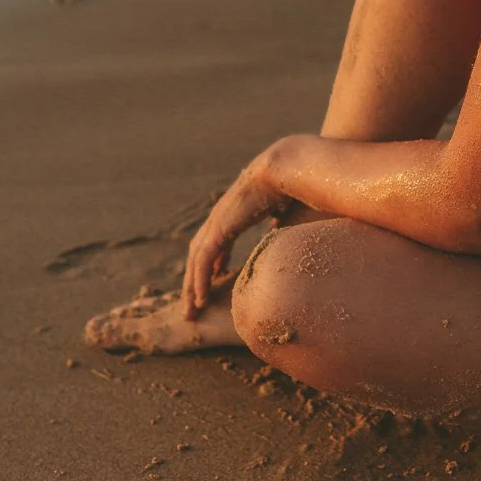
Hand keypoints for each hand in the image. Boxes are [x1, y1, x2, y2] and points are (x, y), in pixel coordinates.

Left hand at [181, 146, 291, 316]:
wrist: (283, 171)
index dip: (211, 263)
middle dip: (193, 281)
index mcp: (232, 214)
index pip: (213, 243)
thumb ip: (279, 225)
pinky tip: (200, 298)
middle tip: (192, 306)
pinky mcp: (219, 228)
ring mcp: (216, 222)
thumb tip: (288, 236)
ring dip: (192, 287)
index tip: (214, 279)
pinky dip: (200, 281)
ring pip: (196, 261)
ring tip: (192, 310)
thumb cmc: (289, 187)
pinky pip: (204, 260)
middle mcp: (219, 218)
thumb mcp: (282, 213)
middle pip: (198, 255)